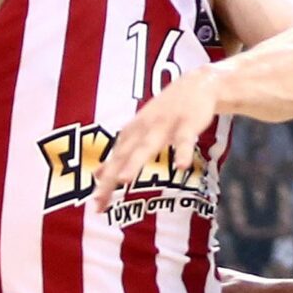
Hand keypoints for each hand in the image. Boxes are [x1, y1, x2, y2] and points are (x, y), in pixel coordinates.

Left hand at [88, 65, 219, 213]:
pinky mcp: (187, 123)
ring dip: (135, 161)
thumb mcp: (139, 132)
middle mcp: (143, 129)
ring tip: (124, 180)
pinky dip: (182, 151)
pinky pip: (185, 139)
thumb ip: (120, 153)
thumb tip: (98, 175)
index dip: (104, 184)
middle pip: (124, 156)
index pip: (114, 161)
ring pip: (148, 145)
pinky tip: (181, 166)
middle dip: (111, 177)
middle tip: (100, 200)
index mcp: (132, 133)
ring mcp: (164, 125)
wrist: (196, 85)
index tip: (96, 207)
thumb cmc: (165, 113)